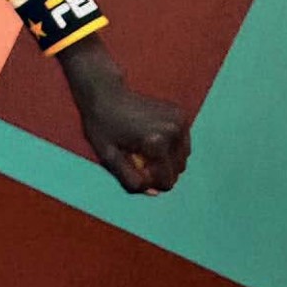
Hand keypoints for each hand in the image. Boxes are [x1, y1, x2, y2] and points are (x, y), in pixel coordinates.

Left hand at [62, 43, 190, 194]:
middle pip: (178, 170)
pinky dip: (171, 146)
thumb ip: (131, 180)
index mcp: (156, 142)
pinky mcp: (181, 113)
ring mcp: (180, 120)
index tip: (135, 169)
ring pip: (183, 157)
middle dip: (161, 171)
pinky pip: (184, 143)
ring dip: (167, 160)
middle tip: (138, 159)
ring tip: (145, 149)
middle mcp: (173, 130)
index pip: (167, 180)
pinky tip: (152, 138)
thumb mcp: (109, 157)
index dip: (151, 182)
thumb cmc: (102, 126)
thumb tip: (155, 193)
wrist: (106, 93)